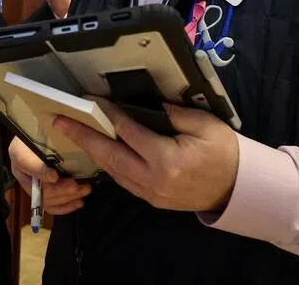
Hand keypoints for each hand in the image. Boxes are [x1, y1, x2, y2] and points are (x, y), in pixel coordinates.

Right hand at [8, 137, 90, 214]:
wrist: (41, 135)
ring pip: (46, 200)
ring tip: (84, 190)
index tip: (55, 176)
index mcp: (18, 152)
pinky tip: (78, 202)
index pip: (26, 164)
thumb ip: (52, 133)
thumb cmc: (43, 131)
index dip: (40, 173)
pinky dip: (65, 206)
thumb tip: (61, 123)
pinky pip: (50, 206)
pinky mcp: (41, 193)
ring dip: (67, 198)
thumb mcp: (44, 130)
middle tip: (76, 186)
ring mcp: (31, 184)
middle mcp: (22, 171)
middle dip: (59, 190)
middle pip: (37, 188)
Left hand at [53, 100, 238, 213]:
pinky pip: (123, 181)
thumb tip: (148, 102)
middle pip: (109, 155)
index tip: (90, 99)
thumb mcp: (205, 124)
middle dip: (82, 136)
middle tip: (60, 121)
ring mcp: (150, 193)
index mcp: (166, 159)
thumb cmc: (225, 152)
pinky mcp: (152, 200)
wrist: (239, 189)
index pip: (128, 132)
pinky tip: (99, 151)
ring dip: (91, 151)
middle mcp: (153, 179)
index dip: (107, 114)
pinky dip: (108, 165)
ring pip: (112, 171)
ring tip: (73, 133)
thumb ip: (174, 112)